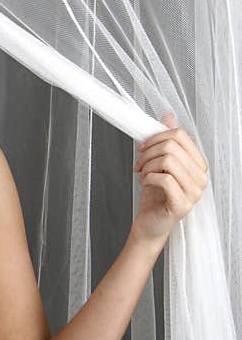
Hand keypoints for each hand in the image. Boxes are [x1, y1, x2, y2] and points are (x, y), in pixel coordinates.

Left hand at [130, 112, 208, 246]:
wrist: (149, 224)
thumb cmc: (154, 196)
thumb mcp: (158, 164)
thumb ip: (166, 141)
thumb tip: (168, 115)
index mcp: (198, 164)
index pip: (181, 135)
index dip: (156, 137)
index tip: (142, 148)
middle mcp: (201, 177)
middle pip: (172, 146)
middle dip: (148, 152)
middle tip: (139, 164)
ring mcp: (194, 191)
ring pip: (168, 160)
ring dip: (147, 166)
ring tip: (142, 175)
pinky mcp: (182, 204)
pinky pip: (164, 179)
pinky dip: (147, 178)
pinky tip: (145, 183)